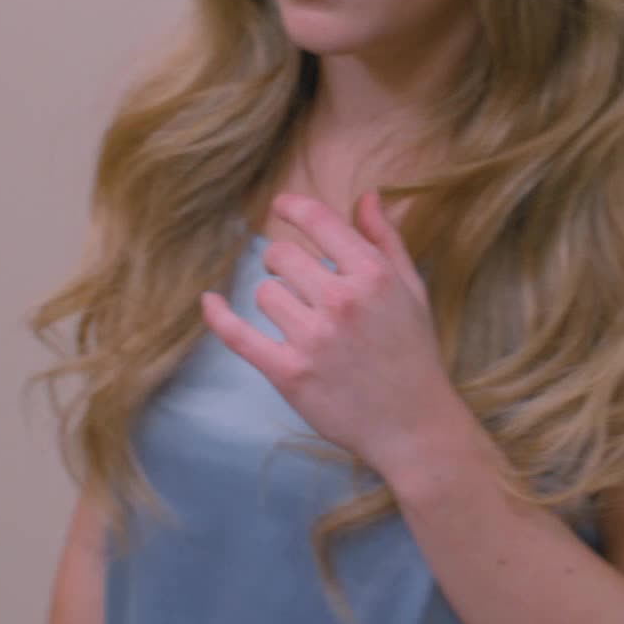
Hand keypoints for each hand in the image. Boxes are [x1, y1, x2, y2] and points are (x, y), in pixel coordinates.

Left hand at [201, 191, 461, 478]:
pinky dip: (218, 316)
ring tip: (302, 321)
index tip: (280, 206)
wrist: (414, 427)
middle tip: (300, 282)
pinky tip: (209, 302)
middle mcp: (342, 301)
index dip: (292, 207)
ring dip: (276, 300)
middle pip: (281, 255)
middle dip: (285, 262)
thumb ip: (386, 240)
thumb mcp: (411, 289)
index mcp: (373, 275)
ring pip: (264, 293)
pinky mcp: (290, 373)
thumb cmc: (413, 354)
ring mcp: (313, 339)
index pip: (318, 220)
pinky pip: (238, 335)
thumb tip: (366, 196)